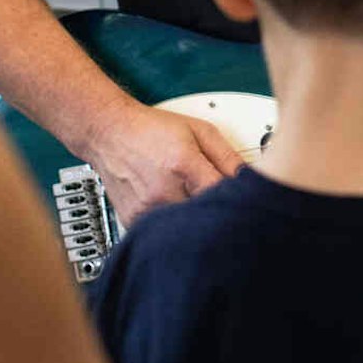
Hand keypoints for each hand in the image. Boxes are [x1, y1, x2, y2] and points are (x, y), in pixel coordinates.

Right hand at [84, 99, 244, 225]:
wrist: (109, 133)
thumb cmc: (153, 129)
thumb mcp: (199, 131)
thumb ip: (227, 156)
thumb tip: (252, 178)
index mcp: (183, 166)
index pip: (223, 196)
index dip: (239, 201)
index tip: (247, 202)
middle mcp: (163, 191)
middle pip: (205, 218)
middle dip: (219, 214)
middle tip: (225, 208)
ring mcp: (147, 210)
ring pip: (186, 230)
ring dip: (197, 222)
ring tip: (197, 205)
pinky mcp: (134, 222)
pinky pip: (164, 233)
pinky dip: (175, 226)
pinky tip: (176, 209)